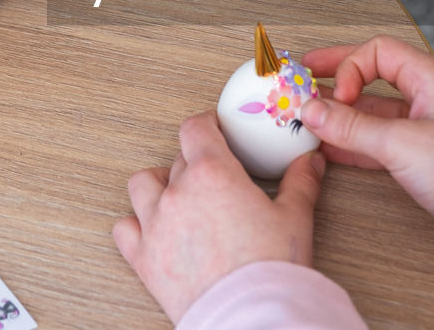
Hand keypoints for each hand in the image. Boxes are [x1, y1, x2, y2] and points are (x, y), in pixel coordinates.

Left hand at [113, 112, 327, 321]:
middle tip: (215, 173)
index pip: (196, 128)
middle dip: (196, 161)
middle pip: (177, 158)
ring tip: (177, 193)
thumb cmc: (269, 269)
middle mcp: (179, 193)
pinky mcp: (144, 258)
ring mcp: (156, 225)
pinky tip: (151, 227)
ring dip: (157, 183)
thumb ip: (301, 182)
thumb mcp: (295, 217)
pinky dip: (135, 224)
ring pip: (142, 184)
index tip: (213, 128)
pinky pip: (124, 229)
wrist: (250, 314)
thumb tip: (309, 163)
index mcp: (213, 173)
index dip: (205, 123)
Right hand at [300, 36, 433, 277]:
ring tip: (308, 114)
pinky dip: (353, 139)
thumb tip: (312, 109)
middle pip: (373, 73)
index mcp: (432, 77)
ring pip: (373, 108)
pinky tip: (329, 144)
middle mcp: (429, 94)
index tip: (332, 96)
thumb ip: (351, 127)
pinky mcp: (422, 153)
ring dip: (341, 112)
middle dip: (336, 78)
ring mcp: (426, 124)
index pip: (378, 51)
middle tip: (301, 78)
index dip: (348, 68)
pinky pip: (379, 136)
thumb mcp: (400, 146)